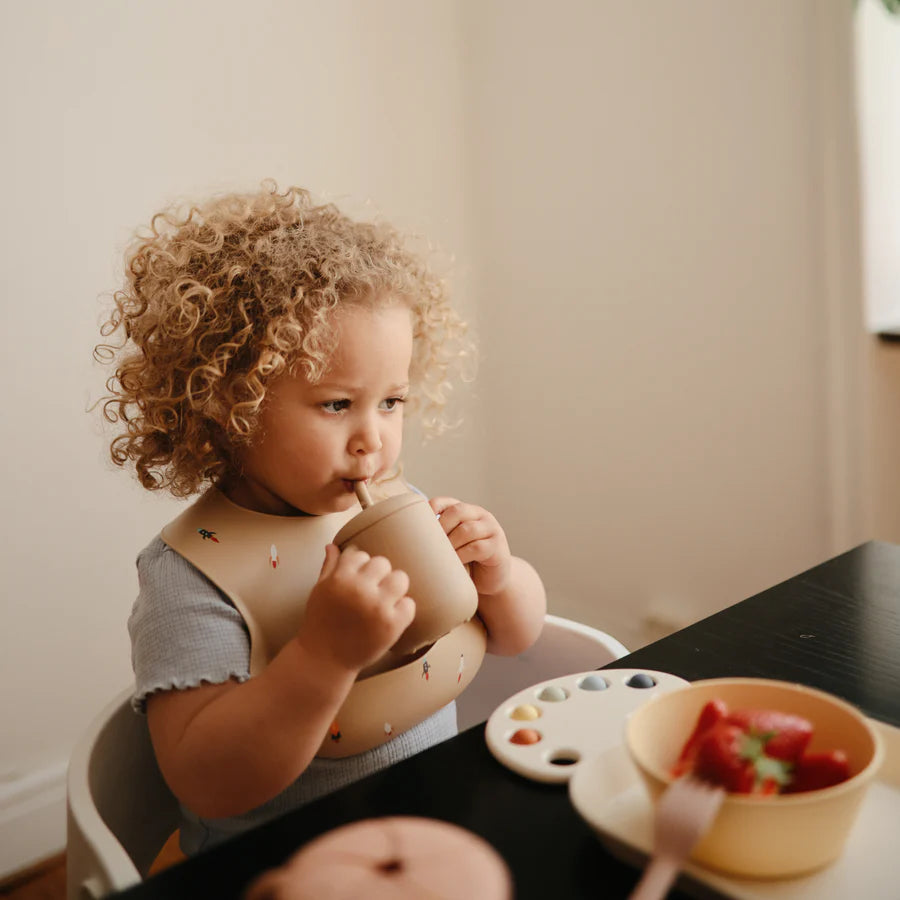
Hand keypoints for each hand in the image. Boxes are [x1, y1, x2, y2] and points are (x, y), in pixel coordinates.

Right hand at [299, 544, 414, 671]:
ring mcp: (378, 607)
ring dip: (394, 588)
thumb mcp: (319, 591)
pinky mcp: (392, 625)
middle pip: (383, 563)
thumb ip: (329, 567)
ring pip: (400, 578)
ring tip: (384, 600)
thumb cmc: (320, 624)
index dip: (359, 567)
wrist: (324, 660)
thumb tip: (332, 546)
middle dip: (378, 575)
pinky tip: (390, 617)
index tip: (357, 579)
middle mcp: (360, 589)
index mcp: (340, 578)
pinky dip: (402, 610)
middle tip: (371, 591)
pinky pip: (409, 604)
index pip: (360, 555)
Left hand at [429, 497, 511, 596]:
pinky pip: (478, 547)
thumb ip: (437, 538)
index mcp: (465, 511)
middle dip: (441, 527)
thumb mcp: (451, 546)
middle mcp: (480, 515)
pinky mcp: (498, 547)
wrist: (491, 580)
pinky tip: (456, 563)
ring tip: (442, 556)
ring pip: (468, 529)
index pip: (445, 502)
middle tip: (431, 545)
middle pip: (457, 511)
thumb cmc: (465, 562)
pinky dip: (463, 555)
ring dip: (451, 543)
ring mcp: (491, 529)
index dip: (432, 509)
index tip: (419, 524)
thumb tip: (404, 542)